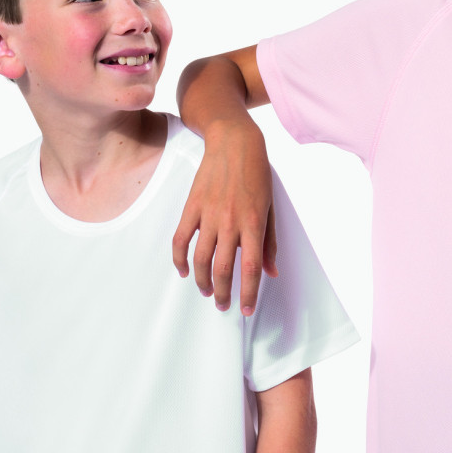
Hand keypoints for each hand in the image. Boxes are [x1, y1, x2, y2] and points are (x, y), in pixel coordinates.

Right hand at [172, 119, 276, 315]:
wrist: (234, 143)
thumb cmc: (257, 175)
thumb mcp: (270, 209)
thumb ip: (270, 242)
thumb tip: (271, 272)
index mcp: (253, 224)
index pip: (250, 268)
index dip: (248, 293)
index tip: (246, 309)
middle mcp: (230, 222)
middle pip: (222, 269)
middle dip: (223, 294)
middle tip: (223, 305)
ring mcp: (209, 215)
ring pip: (201, 259)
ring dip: (202, 281)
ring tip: (206, 292)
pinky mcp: (192, 207)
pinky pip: (181, 239)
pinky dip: (179, 259)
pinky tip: (184, 270)